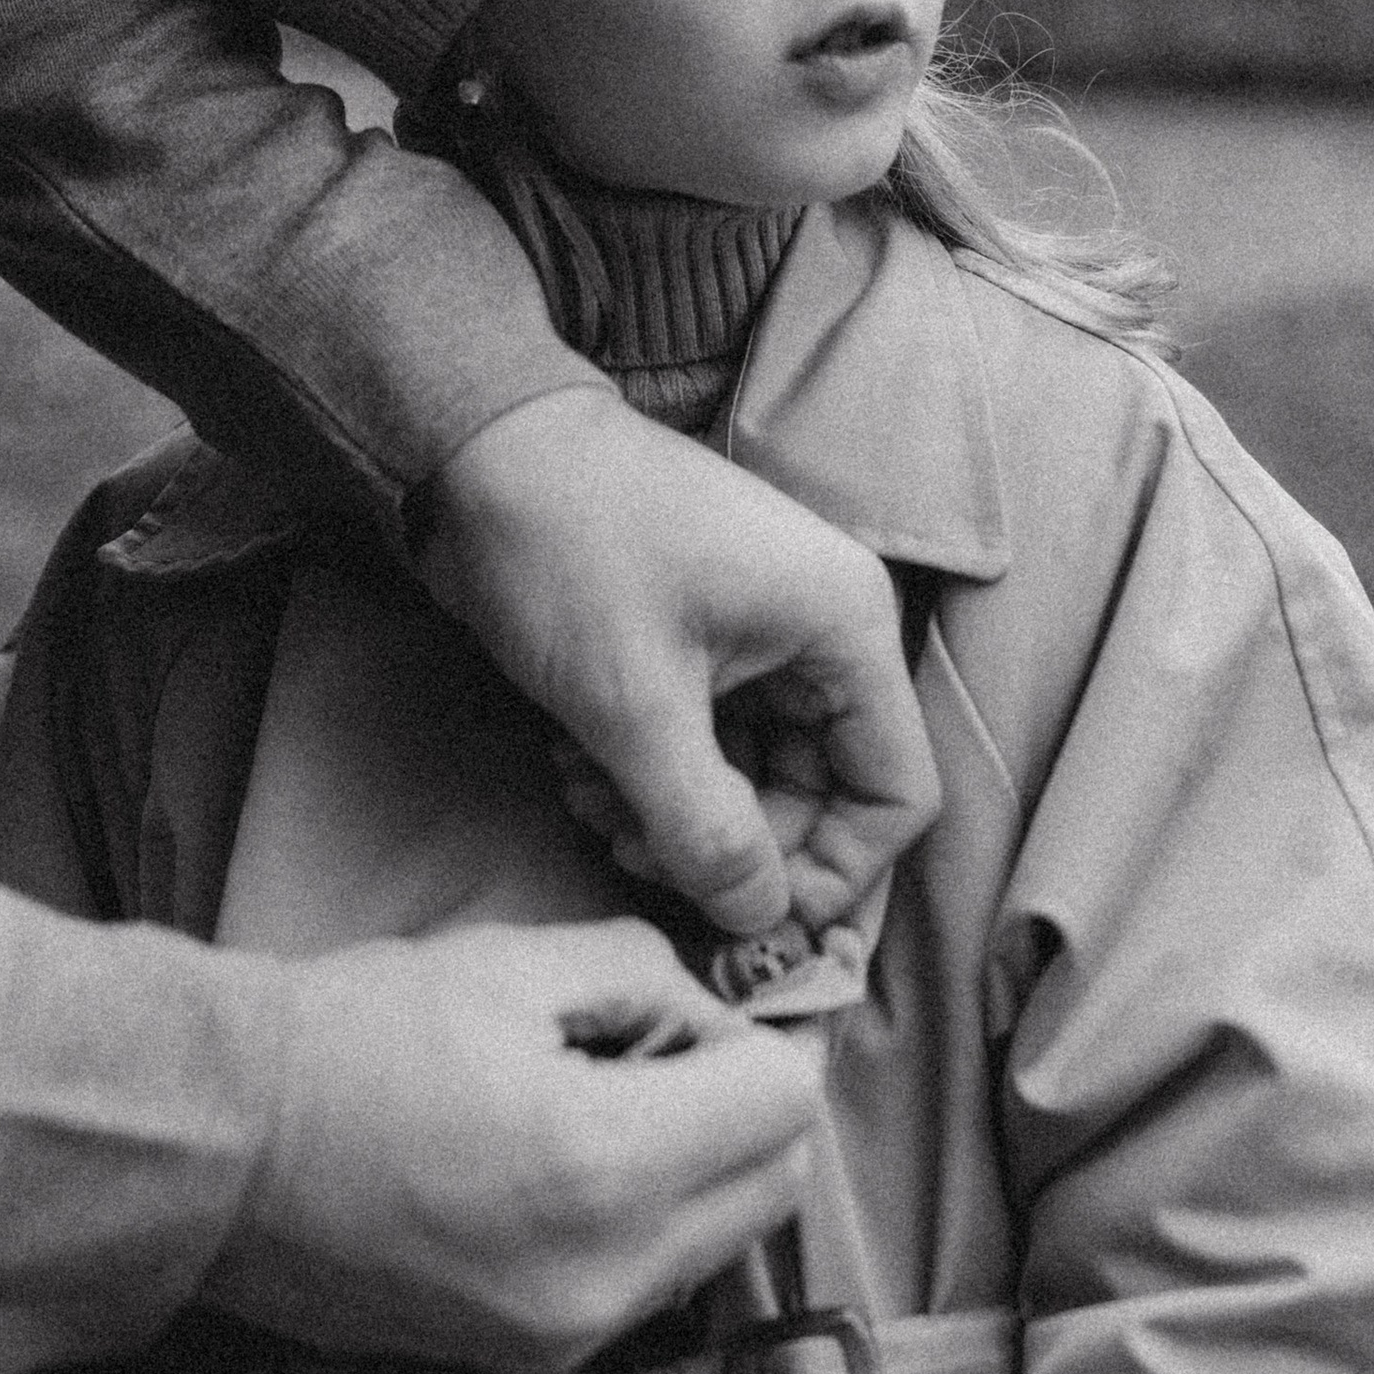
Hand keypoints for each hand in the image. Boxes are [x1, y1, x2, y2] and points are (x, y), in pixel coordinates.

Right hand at [201, 919, 815, 1369]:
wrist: (222, 1151)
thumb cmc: (355, 1034)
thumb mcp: (514, 959)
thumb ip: (649, 974)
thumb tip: (717, 1016)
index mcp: (607, 1164)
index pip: (787, 1102)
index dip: (756, 1032)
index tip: (692, 1005)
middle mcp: (606, 1276)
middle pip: (776, 1184)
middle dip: (745, 1104)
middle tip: (657, 1047)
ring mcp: (570, 1339)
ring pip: (720, 1242)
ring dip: (699, 1168)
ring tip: (595, 1104)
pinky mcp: (532, 1364)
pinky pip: (648, 1286)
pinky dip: (642, 1223)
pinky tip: (556, 1167)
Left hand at [413, 385, 937, 937]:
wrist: (477, 449)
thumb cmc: (567, 553)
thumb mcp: (633, 707)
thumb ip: (705, 829)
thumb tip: (760, 924)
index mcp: (843, 625)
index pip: (896, 792)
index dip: (832, 871)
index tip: (744, 913)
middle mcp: (821, 631)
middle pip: (817, 795)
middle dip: (724, 840)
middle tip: (627, 845)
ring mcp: (760, 636)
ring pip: (751, 779)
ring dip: (670, 813)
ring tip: (586, 792)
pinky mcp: (701, 646)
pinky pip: (706, 746)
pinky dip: (647, 774)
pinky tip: (575, 763)